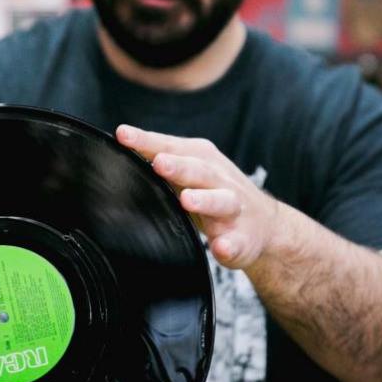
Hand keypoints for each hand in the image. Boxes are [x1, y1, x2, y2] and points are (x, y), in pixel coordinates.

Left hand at [116, 124, 280, 269]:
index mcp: (202, 160)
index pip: (171, 147)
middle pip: (199, 170)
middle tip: (159, 164)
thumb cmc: (215, 193)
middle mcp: (219, 180)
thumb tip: (115, 152)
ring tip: (187, 200)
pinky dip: (229, 244)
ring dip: (204, 200)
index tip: (123, 134)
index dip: (147, 141)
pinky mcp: (242, 239)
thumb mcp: (190, 172)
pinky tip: (221, 247)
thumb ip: (159, 162)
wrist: (266, 226)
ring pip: (220, 201)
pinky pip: (236, 242)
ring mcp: (233, 210)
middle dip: (179, 167)